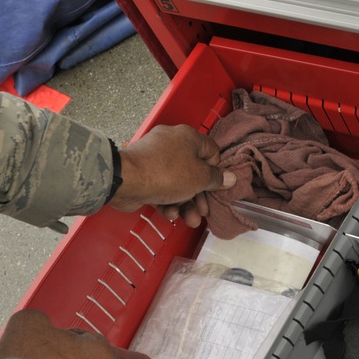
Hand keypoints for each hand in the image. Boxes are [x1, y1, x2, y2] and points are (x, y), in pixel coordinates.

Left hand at [108, 124, 235, 226]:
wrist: (126, 181)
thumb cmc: (168, 174)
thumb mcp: (199, 178)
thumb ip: (216, 179)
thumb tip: (231, 177)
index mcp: (188, 138)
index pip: (211, 152)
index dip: (216, 171)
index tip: (217, 187)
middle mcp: (172, 145)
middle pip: (194, 171)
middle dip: (199, 196)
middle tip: (203, 211)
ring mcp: (156, 159)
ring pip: (178, 183)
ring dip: (185, 204)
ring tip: (189, 221)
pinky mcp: (144, 174)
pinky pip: (162, 187)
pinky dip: (167, 201)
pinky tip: (169, 214)